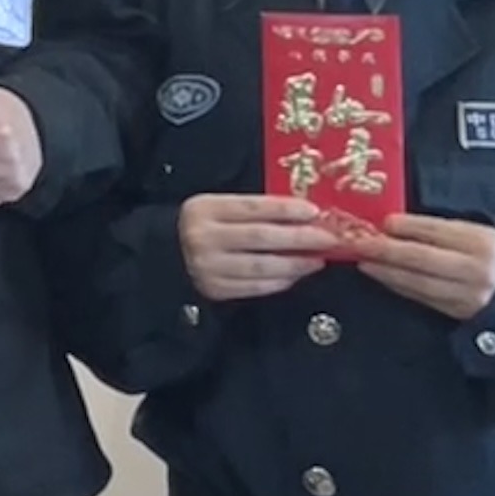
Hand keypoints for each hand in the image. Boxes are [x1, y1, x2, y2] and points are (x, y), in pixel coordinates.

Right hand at [177, 193, 340, 303]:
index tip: (314, 211)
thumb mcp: (218, 208)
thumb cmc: (202, 226)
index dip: (286, 209)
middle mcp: (203, 237)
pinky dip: (280, 282)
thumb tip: (303, 215)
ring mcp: (208, 265)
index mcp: (205, 208)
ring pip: (262, 266)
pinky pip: (255, 287)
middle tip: (328, 238)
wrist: (166, 253)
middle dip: (300, 238)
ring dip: (295, 264)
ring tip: (317, 260)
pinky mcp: (214, 289)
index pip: (253, 207)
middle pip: (261, 237)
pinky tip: (295, 276)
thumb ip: (254, 210)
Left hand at [350, 210, 494, 320]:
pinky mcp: (461, 313)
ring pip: (419, 282)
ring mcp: (470, 296)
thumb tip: (393, 225)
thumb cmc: (491, 251)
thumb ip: (438, 228)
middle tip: (360, 243)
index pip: (437, 232)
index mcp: (483, 242)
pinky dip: (399, 286)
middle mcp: (478, 270)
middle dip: (386, 250)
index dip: (407, 227)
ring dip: (386, 271)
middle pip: (422, 258)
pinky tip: (382, 276)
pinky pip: (423, 298)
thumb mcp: (474, 230)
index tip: (383, 222)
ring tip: (363, 261)